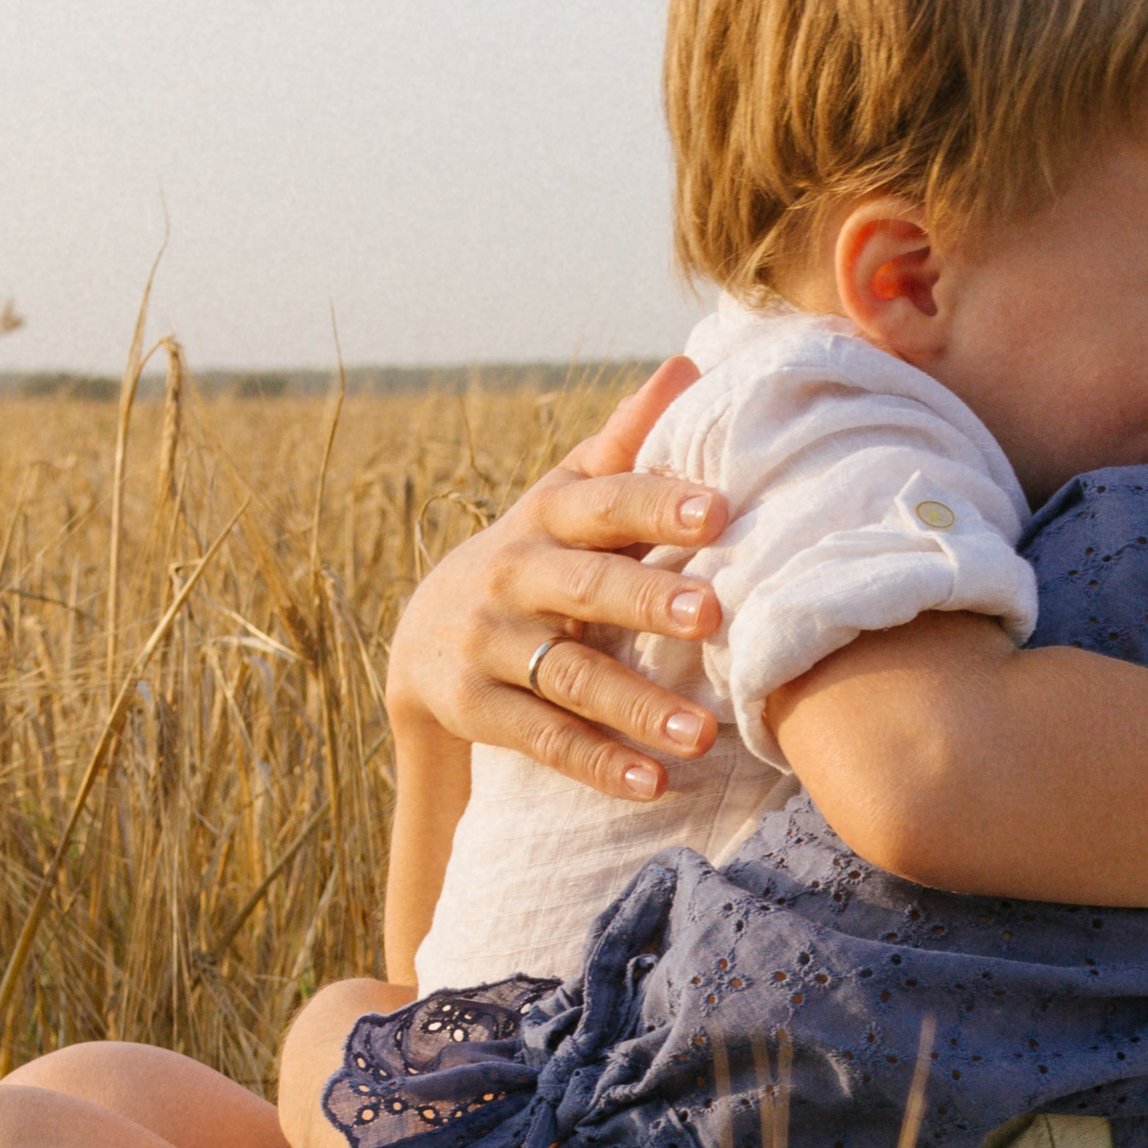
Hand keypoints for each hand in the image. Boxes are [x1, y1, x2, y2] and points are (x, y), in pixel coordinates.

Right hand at [385, 358, 732, 800]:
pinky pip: (544, 738)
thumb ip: (628, 443)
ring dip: (637, 706)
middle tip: (714, 613)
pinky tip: (655, 784)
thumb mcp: (567, 497)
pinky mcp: (476, 708)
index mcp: (547, 517)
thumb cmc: (535, 556)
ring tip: (702, 735)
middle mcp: (513, 575)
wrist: (427, 638)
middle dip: (648, 599)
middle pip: (586, 586)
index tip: (720, 510)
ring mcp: (489, 644)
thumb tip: (690, 363)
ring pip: (568, 675)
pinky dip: (600, 764)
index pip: (605, 502)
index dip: (658, 503)